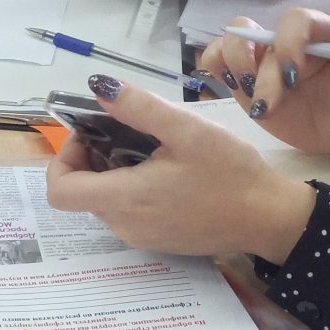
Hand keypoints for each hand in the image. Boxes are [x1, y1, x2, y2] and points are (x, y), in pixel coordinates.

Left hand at [46, 75, 317, 262]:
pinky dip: (129, 189)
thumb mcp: (188, 130)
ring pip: (103, 203)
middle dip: (90, 160)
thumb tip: (99, 88)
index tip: (89, 135)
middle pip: (80, 194)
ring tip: (147, 148)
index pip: (59, 191)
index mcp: (125, 200)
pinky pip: (126, 213)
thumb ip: (140, 108)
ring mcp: (141, 237)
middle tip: (122, 133)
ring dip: (111, 174)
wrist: (270, 218)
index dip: (64, 159)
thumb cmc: (231, 173)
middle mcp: (124, 226)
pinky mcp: (157, 241)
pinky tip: (162, 170)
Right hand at [198, 8, 329, 153]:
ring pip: (229, 42)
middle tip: (270, 104)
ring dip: (235, 69)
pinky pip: (215, 60)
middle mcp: (286, 40)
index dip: (289, 40)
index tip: (292, 72)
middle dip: (260, 71)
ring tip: (257, 103)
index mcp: (320, 33)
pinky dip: (217, 72)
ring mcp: (261, 57)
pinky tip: (240, 93)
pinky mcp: (242, 77)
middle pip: (254, 33)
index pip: (296, 20)